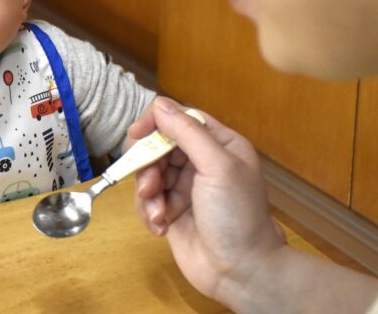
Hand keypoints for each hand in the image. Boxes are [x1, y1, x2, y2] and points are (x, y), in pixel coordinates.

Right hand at [129, 97, 285, 305]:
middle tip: (150, 187)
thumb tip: (159, 105)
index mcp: (219, 145)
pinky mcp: (172, 211)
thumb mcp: (218, 167)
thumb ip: (188, 133)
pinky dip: (148, 212)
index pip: (180, 118)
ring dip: (147, 193)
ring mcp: (185, 188)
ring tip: (159, 214)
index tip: (136, 136)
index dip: (156, 123)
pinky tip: (161, 227)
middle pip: (158, 146)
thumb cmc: (237, 216)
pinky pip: (147, 200)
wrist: (241, 272)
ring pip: (148, 173)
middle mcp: (201, 162)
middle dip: (149, 166)